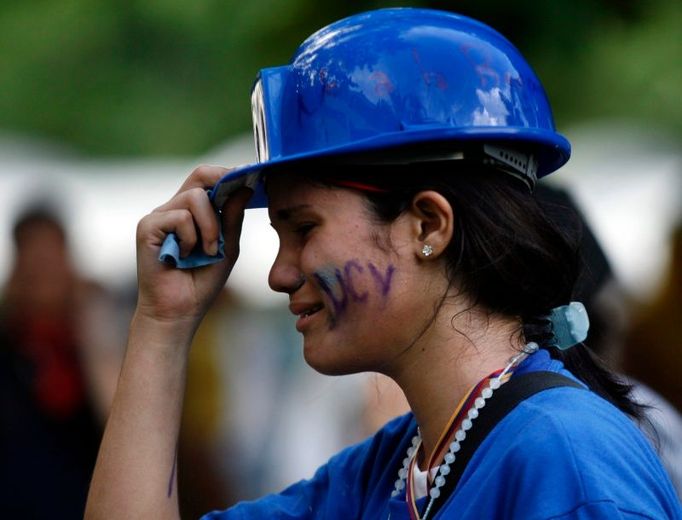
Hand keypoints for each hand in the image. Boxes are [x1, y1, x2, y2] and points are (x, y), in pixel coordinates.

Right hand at [135, 165, 251, 331]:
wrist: (179, 311)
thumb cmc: (201, 282)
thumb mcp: (227, 247)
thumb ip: (233, 218)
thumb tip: (245, 188)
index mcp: (192, 211)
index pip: (208, 179)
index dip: (229, 175)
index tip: (251, 178)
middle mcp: (174, 208)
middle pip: (200, 175)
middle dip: (223, 186)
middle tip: (238, 198)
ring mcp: (159, 216)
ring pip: (195, 197)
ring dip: (210, 227)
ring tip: (206, 251)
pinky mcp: (148, 226)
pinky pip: (180, 216)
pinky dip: (191, 238)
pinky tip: (184, 256)